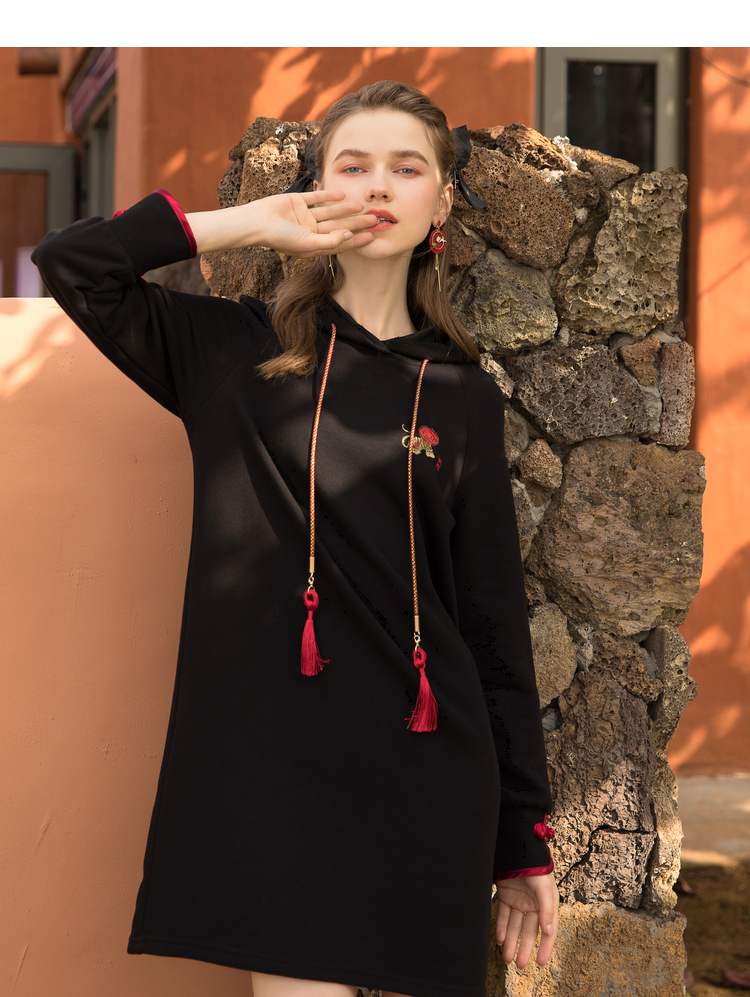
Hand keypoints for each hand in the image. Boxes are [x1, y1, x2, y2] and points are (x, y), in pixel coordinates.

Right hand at [187, 190, 377, 257]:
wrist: (256, 222)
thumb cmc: (280, 238)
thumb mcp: (307, 243)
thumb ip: (329, 240)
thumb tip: (349, 237)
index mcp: (313, 245)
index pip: (339, 243)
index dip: (356, 241)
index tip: (372, 237)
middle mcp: (311, 231)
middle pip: (338, 227)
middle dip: (356, 223)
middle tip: (375, 218)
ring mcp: (304, 217)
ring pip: (330, 212)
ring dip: (346, 209)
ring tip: (363, 205)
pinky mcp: (297, 202)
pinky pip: (316, 198)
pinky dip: (328, 195)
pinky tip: (342, 194)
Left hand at [495, 872, 558, 969]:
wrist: (518, 847)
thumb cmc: (536, 867)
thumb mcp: (545, 888)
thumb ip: (547, 909)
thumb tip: (549, 931)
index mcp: (547, 904)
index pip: (547, 930)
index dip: (544, 947)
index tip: (540, 963)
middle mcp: (533, 905)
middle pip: (529, 931)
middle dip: (524, 948)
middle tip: (519, 965)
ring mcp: (519, 900)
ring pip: (514, 925)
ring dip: (511, 941)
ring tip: (506, 957)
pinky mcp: (506, 895)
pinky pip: (503, 914)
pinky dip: (501, 926)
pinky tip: (499, 938)